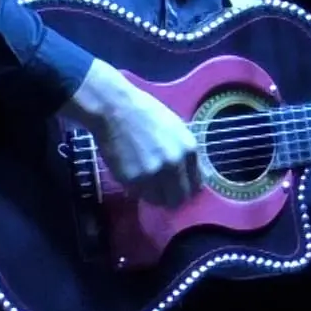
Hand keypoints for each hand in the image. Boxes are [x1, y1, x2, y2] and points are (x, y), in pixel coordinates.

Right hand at [65, 60, 200, 207]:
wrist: (115, 110)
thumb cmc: (146, 115)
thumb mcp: (177, 130)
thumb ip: (186, 154)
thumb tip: (192, 177)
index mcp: (189, 150)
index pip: (195, 185)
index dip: (187, 188)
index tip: (179, 187)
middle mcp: (174, 165)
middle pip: (178, 198)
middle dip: (172, 197)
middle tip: (163, 191)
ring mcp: (153, 174)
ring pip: (158, 201)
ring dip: (154, 195)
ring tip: (146, 180)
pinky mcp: (132, 180)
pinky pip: (139, 195)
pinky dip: (137, 190)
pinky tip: (133, 174)